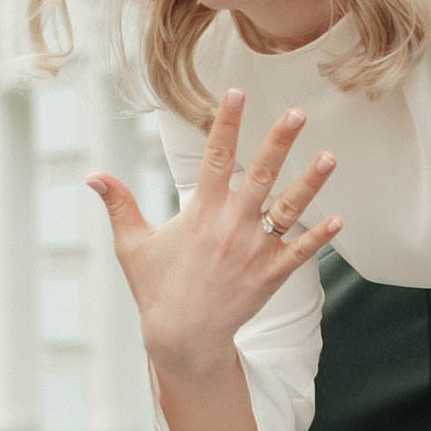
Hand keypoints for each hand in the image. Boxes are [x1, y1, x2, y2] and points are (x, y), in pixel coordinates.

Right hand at [90, 91, 339, 430]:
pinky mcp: (269, 276)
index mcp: (200, 212)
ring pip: (286, 210)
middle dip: (278, 142)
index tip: (237, 92)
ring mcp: (254, 251)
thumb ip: (119, 204)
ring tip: (330, 157)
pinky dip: (318, 238)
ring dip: (309, 184)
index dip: (227, 124)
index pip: (215, 157)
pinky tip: (338, 219)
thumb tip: (92, 175)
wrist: (182, 338)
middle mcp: (231, 226)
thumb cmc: (156, 288)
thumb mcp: (132, 244)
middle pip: (259, 175)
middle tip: (298, 113)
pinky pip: (299, 253)